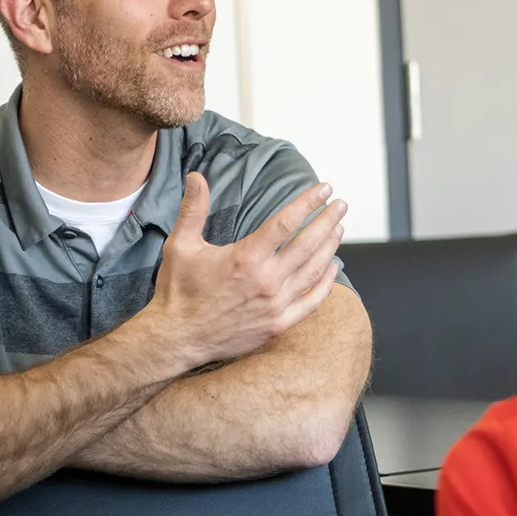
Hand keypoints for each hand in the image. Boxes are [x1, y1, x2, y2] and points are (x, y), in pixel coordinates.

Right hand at [138, 173, 346, 367]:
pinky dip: (325, 283)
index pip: (287, 222)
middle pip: (308, 244)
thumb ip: (193, 209)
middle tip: (340, 205)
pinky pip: (311, 302)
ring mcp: (275, 305)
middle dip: (327, 220)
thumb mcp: (180, 245)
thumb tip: (196, 176)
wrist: (176, 339)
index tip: (324, 189)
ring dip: (329, 247)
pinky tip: (332, 268)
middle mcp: (266, 281)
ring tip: (338, 229)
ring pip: (313, 270)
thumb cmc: (177, 291)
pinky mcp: (278, 324)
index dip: (308, 202)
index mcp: (246, 257)